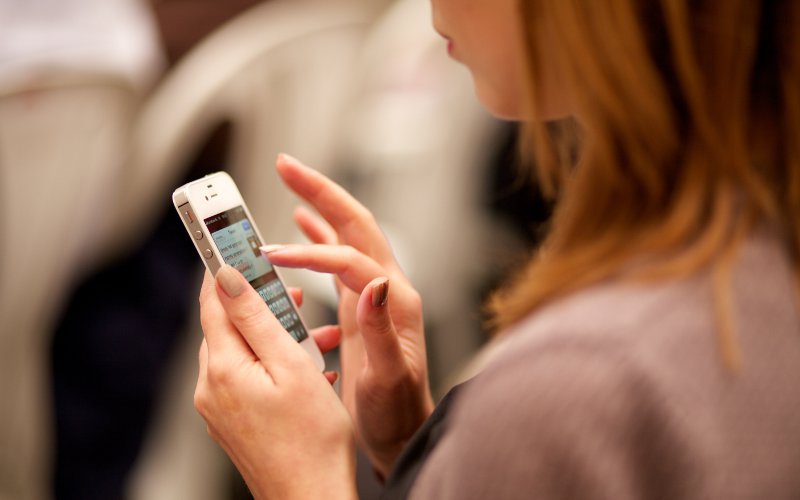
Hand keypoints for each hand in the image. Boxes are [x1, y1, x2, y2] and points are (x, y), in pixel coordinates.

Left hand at [195, 266, 355, 499]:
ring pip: (244, 352)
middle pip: (230, 326)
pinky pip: (250, 378)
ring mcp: (221, 408)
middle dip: (263, 305)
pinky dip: (275, 364)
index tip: (233, 241)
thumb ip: (256, 317)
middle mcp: (212, 388)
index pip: (214, 301)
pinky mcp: (234, 422)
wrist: (312, 498)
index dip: (224, 267)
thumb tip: (226, 277)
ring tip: (314, 338)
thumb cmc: (311, 439)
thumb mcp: (289, 365)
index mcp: (223, 369)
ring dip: (277, 337)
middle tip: (294, 296)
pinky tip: (308, 370)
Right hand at [263, 154, 434, 477]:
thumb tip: (374, 282)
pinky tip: (303, 226)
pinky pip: (339, 259)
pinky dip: (320, 237)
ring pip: (346, 235)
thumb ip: (381, 330)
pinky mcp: (361, 307)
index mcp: (394, 300)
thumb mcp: (389, 377)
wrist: (405, 433)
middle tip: (286, 165)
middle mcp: (386, 288)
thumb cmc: (398, 412)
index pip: (350, 258)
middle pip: (355, 225)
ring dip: (319, 207)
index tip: (272, 256)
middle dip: (321, 192)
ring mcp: (374, 294)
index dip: (311, 253)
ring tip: (291, 182)